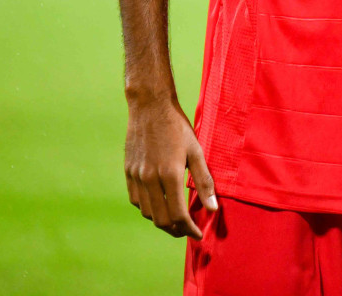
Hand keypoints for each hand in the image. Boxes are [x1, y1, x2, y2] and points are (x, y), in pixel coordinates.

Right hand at [124, 96, 216, 238]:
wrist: (150, 108)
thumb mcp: (196, 152)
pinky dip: (148, 208)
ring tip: (175, 219)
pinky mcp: (128, 172)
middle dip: (176, 230)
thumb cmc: (177, 128)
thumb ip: (204, 182)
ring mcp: (137, 176)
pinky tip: (159, 204)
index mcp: (171, 174)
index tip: (198, 234)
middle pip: (161, 219)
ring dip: (161, 221)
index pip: (179, 215)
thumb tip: (212, 208)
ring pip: (147, 213)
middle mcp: (151, 179)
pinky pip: (136, 201)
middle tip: (187, 230)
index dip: (189, 229)